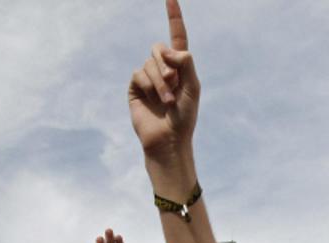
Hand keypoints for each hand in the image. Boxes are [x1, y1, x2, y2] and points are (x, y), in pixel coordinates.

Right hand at [128, 0, 198, 175]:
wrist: (168, 139)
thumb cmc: (185, 117)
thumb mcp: (193, 87)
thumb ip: (185, 62)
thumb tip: (168, 49)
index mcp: (180, 66)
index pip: (176, 36)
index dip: (174, 16)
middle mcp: (163, 69)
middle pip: (159, 47)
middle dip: (166, 64)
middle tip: (174, 83)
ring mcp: (147, 78)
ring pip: (149, 62)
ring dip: (160, 81)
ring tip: (167, 100)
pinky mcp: (135, 88)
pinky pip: (138, 73)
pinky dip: (148, 85)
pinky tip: (153, 99)